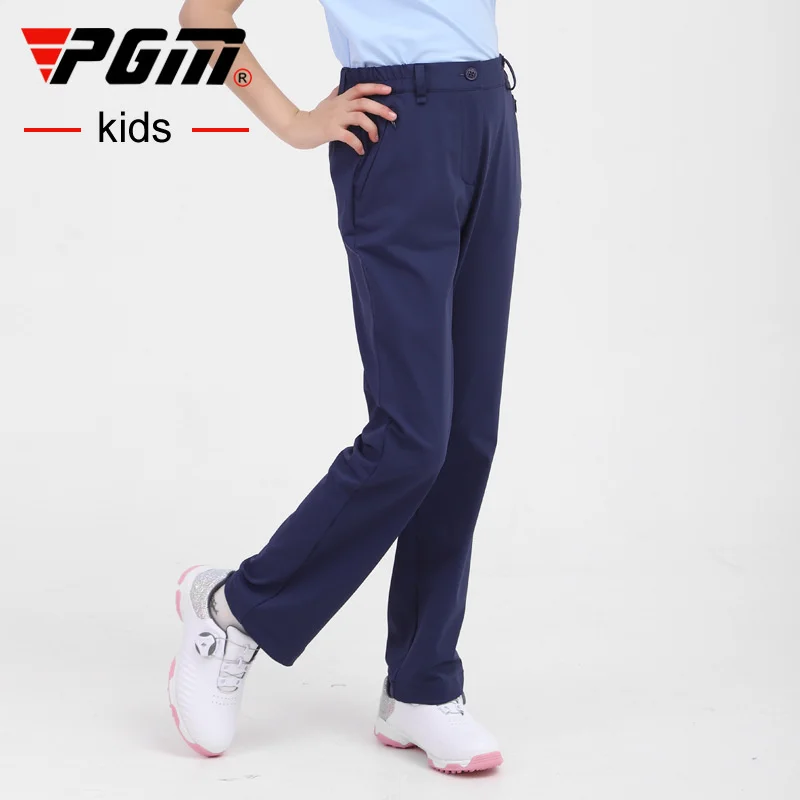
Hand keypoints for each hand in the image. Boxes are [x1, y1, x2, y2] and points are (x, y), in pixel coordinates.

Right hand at [281, 83, 396, 154]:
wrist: (299, 128)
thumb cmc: (314, 117)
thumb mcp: (326, 102)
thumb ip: (335, 94)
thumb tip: (340, 87)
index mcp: (341, 99)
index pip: (360, 88)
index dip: (375, 87)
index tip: (389, 90)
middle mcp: (340, 106)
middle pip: (364, 102)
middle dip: (381, 109)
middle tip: (393, 116)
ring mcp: (336, 118)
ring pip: (359, 117)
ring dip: (372, 128)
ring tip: (376, 138)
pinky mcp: (331, 131)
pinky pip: (349, 137)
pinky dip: (358, 144)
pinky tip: (361, 150)